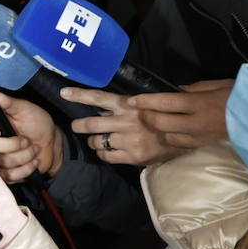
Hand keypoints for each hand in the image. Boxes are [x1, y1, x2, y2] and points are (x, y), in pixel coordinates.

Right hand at [0, 89, 63, 181]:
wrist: (51, 143)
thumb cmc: (37, 123)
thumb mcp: (24, 109)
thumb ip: (8, 102)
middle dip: (12, 145)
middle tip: (27, 140)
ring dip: (23, 156)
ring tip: (34, 149)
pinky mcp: (2, 173)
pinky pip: (8, 176)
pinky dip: (25, 169)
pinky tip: (33, 161)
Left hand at [62, 86, 179, 166]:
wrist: (183, 138)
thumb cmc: (162, 118)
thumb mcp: (147, 103)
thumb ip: (126, 104)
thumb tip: (102, 103)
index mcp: (129, 104)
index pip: (98, 97)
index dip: (79, 95)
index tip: (63, 92)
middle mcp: (125, 121)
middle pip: (90, 123)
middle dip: (79, 125)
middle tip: (77, 126)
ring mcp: (128, 140)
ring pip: (96, 141)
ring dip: (93, 141)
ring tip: (99, 140)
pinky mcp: (132, 156)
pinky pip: (106, 156)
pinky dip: (103, 153)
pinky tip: (108, 150)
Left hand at [131, 79, 232, 151]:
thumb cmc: (237, 96)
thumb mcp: (214, 85)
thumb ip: (191, 89)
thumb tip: (173, 91)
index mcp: (198, 103)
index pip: (164, 102)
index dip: (145, 101)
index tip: (132, 99)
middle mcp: (195, 122)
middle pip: (160, 123)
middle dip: (147, 117)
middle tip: (141, 111)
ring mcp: (198, 137)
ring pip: (166, 137)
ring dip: (157, 129)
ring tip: (153, 121)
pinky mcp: (201, 145)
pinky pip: (178, 144)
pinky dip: (169, 137)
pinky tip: (168, 131)